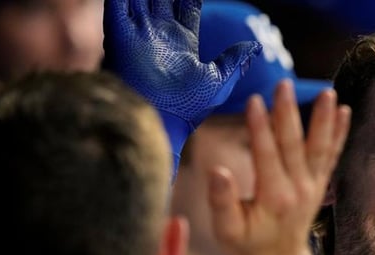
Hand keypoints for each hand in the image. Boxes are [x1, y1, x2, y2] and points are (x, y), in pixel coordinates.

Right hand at [103, 0, 261, 168]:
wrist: (157, 123)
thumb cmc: (188, 109)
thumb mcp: (217, 82)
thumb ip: (234, 61)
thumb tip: (256, 47)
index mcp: (181, 42)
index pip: (186, 4)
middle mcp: (158, 34)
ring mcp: (138, 32)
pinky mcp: (120, 33)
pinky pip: (118, 3)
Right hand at [207, 80, 349, 254]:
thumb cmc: (247, 245)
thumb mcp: (227, 230)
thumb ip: (222, 201)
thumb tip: (218, 171)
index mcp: (273, 198)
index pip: (266, 156)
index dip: (260, 128)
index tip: (254, 101)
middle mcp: (298, 190)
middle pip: (293, 145)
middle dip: (287, 113)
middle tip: (283, 85)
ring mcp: (313, 186)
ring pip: (319, 147)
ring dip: (323, 118)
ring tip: (328, 92)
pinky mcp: (320, 183)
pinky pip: (331, 155)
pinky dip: (339, 133)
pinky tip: (344, 110)